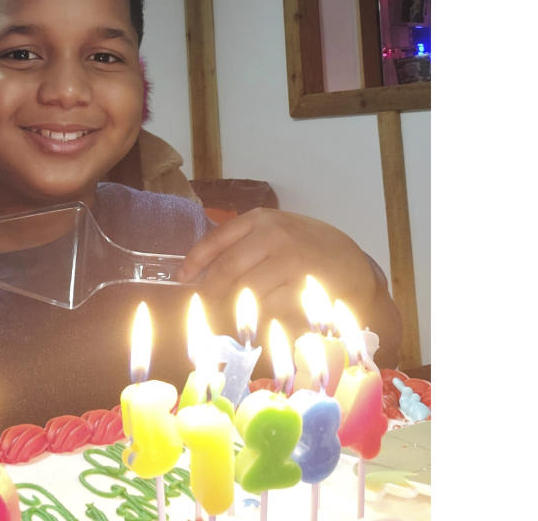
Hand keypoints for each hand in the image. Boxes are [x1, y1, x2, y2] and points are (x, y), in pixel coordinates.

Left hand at [176, 208, 396, 353]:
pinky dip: (263, 317)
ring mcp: (290, 261)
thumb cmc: (309, 249)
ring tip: (240, 313)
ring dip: (237, 308)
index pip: (217, 239)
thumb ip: (244, 245)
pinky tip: (268, 316)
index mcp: (262, 219)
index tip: (183, 279)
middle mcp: (274, 235)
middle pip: (227, 270)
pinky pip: (269, 309)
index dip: (195, 262)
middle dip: (212, 293)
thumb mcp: (277, 233)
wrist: (354, 265)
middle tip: (206, 306)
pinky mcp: (303, 288)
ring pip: (246, 293)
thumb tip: (201, 272)